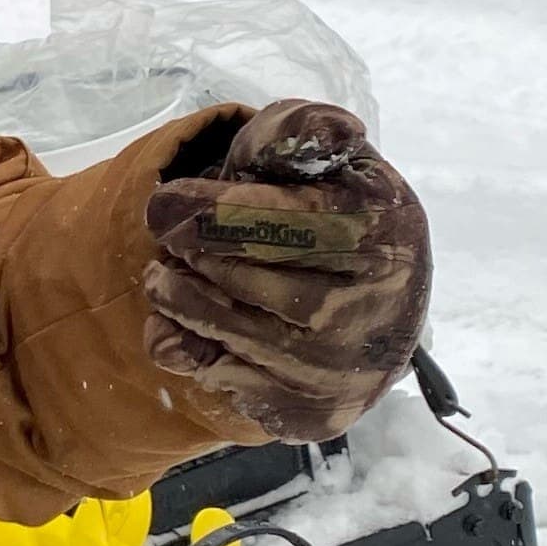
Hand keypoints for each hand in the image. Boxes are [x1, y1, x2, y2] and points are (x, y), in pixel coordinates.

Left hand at [141, 100, 431, 443]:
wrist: (376, 309)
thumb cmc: (335, 213)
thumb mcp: (326, 159)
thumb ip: (301, 133)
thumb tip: (316, 136)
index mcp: (383, 230)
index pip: (283, 222)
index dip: (209, 210)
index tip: (163, 202)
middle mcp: (375, 306)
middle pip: (249, 279)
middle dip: (192, 252)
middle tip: (167, 236)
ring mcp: (344, 367)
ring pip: (231, 332)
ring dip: (179, 299)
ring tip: (163, 278)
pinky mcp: (312, 413)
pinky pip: (225, 379)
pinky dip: (191, 347)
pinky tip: (187, 323)